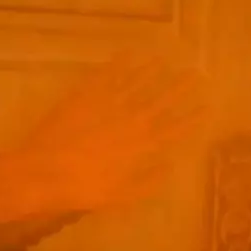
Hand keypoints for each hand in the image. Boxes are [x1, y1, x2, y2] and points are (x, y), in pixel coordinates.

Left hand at [12, 50, 208, 211]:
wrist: (43, 173)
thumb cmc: (82, 189)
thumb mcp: (120, 195)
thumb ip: (148, 181)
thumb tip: (169, 167)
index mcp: (140, 146)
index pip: (174, 129)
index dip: (192, 117)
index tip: (207, 106)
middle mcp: (130, 120)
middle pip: (161, 100)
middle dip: (181, 87)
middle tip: (197, 73)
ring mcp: (108, 105)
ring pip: (136, 83)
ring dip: (152, 70)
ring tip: (166, 59)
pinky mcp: (86, 96)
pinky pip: (106, 76)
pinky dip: (119, 64)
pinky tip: (128, 54)